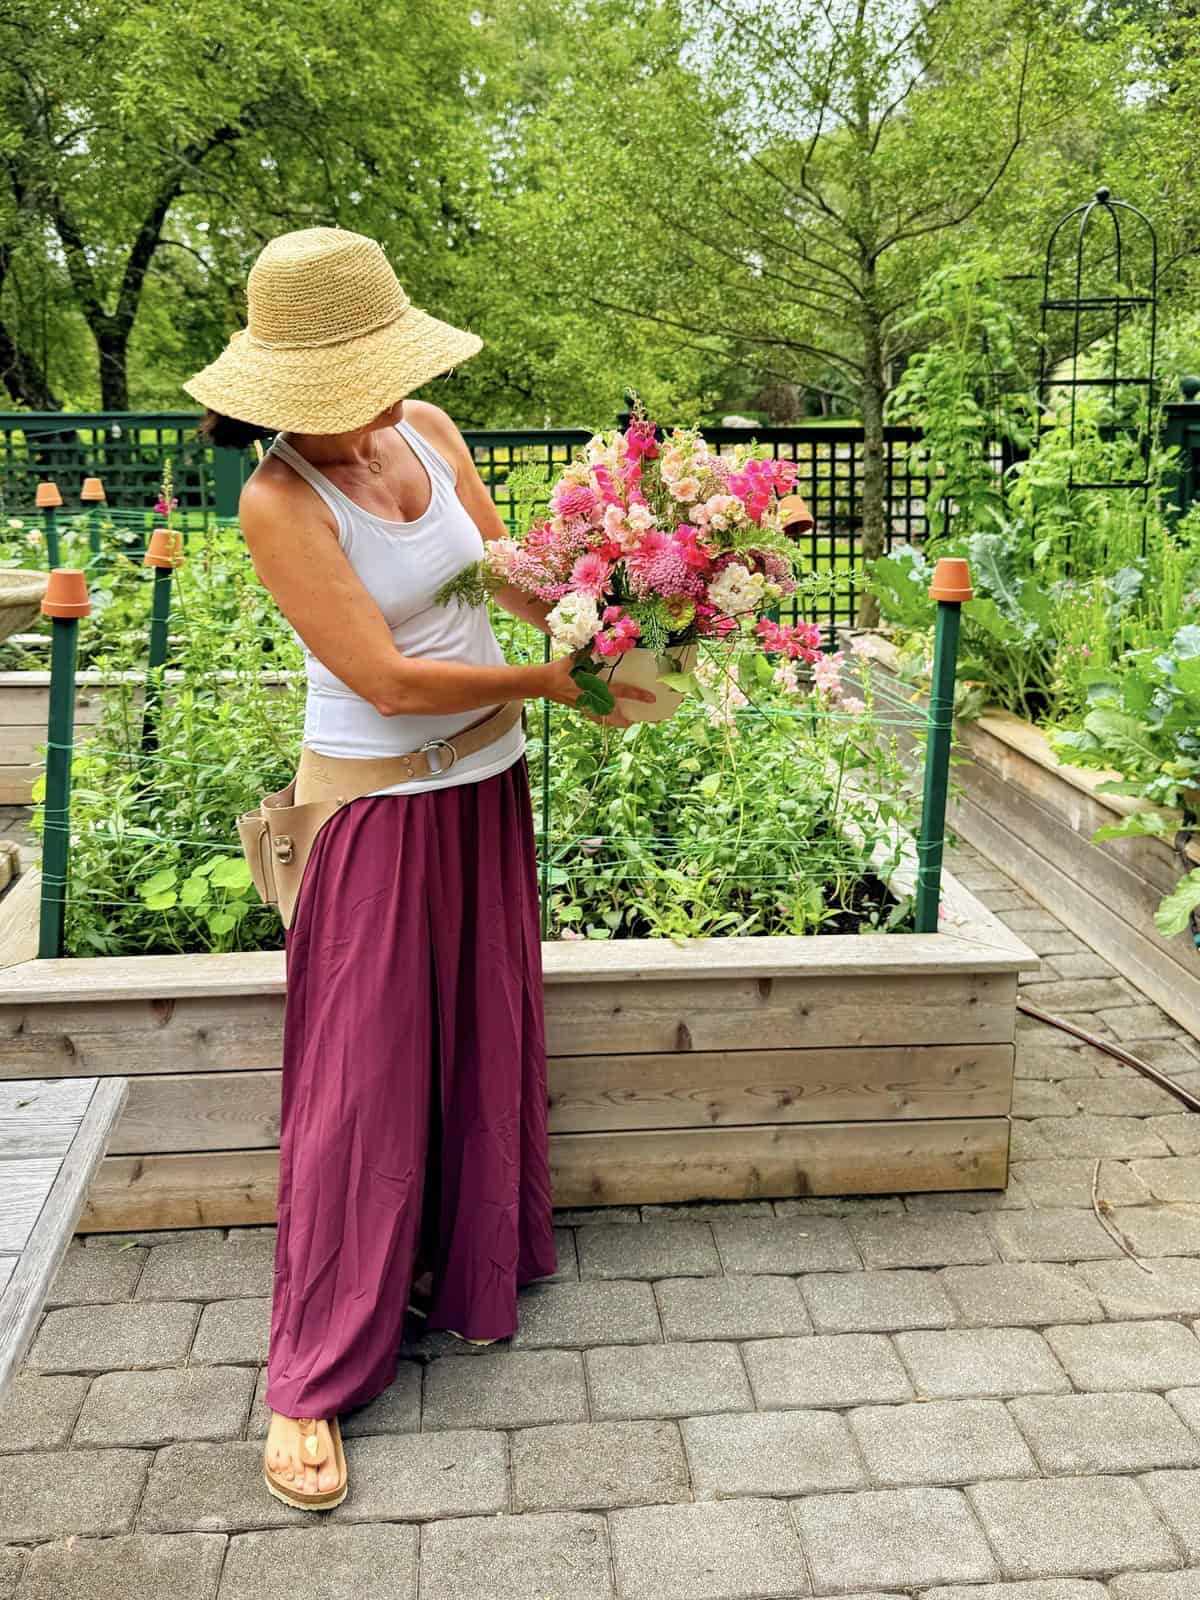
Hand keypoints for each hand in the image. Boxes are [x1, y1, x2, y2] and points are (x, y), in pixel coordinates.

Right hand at [537, 653, 655, 724]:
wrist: (542, 682)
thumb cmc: (559, 669)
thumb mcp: (575, 657)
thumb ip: (590, 649)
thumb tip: (602, 638)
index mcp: (595, 687)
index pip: (621, 691)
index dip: (637, 695)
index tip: (651, 698)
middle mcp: (592, 700)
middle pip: (615, 714)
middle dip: (629, 719)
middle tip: (643, 721)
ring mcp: (586, 706)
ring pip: (605, 719)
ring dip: (617, 722)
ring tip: (628, 723)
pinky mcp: (580, 709)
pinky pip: (595, 717)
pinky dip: (604, 720)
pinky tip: (609, 720)